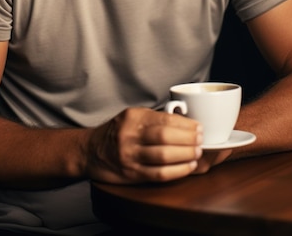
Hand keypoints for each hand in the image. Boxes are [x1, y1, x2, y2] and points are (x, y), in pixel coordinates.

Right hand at [86, 106, 204, 183]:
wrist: (91, 151)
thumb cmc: (118, 132)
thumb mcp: (132, 117)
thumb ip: (154, 118)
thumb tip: (185, 120)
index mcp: (133, 117)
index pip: (164, 119)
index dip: (185, 124)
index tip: (198, 127)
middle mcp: (130, 135)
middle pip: (165, 137)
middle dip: (188, 139)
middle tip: (201, 139)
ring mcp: (130, 156)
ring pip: (163, 156)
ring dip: (185, 155)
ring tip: (197, 152)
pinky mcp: (131, 174)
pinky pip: (158, 174)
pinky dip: (177, 171)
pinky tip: (188, 166)